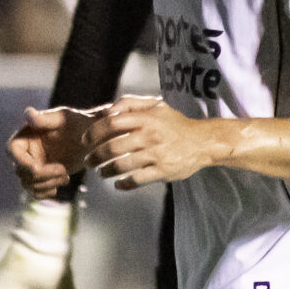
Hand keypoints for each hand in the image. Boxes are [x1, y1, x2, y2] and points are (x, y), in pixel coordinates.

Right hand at [7, 104, 99, 197]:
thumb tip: (28, 114)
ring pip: (28, 184)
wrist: (93, 139)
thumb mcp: (64, 118)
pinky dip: (45, 193)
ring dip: (46, 184)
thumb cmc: (79, 123)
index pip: (12, 150)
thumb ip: (45, 118)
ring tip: (65, 177)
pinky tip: (60, 184)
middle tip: (63, 170)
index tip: (37, 167)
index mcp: (26, 136)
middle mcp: (26, 152)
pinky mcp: (44, 178)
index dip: (21, 162)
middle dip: (41, 175)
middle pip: (20, 171)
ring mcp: (34, 166)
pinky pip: (35, 192)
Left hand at [87, 95, 217, 188]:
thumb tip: (105, 111)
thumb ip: (129, 104)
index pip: (112, 123)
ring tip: (100, 172)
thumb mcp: (156, 106)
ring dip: (106, 171)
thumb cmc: (174, 123)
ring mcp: (157, 155)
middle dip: (95, 156)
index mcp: (146, 119)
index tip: (85, 141)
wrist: (204, 142)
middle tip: (88, 161)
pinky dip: (124, 184)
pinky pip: (137, 180)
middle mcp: (150, 136)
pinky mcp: (163, 171)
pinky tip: (118, 184)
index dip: (94, 132)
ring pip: (122, 166)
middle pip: (112, 147)